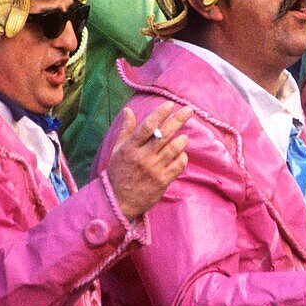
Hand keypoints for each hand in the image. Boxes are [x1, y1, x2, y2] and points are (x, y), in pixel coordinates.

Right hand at [107, 102, 191, 220]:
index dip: (160, 113)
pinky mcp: (163, 181)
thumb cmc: (118, 173)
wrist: (118, 201)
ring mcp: (154, 169)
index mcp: (130, 148)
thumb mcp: (117, 150)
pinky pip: (178, 165)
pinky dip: (182, 157)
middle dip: (178, 119)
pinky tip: (181, 155)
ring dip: (182, 140)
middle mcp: (143, 157)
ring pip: (174, 149)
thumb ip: (126, 130)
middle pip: (164, 134)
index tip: (170, 104)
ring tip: (183, 137)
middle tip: (189, 110)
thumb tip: (128, 110)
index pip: (147, 126)